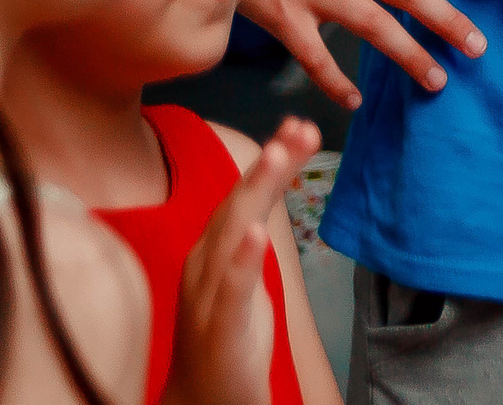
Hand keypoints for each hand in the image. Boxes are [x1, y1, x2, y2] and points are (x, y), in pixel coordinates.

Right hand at [162, 118, 320, 404]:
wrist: (201, 402)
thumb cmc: (225, 338)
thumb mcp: (243, 277)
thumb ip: (251, 236)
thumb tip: (267, 195)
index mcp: (212, 252)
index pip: (243, 196)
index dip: (271, 161)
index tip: (300, 125)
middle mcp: (205, 267)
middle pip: (238, 205)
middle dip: (269, 164)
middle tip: (298, 126)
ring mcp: (209, 298)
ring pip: (232, 236)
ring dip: (255, 193)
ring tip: (279, 156)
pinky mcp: (221, 331)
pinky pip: (232, 292)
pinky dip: (242, 260)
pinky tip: (256, 234)